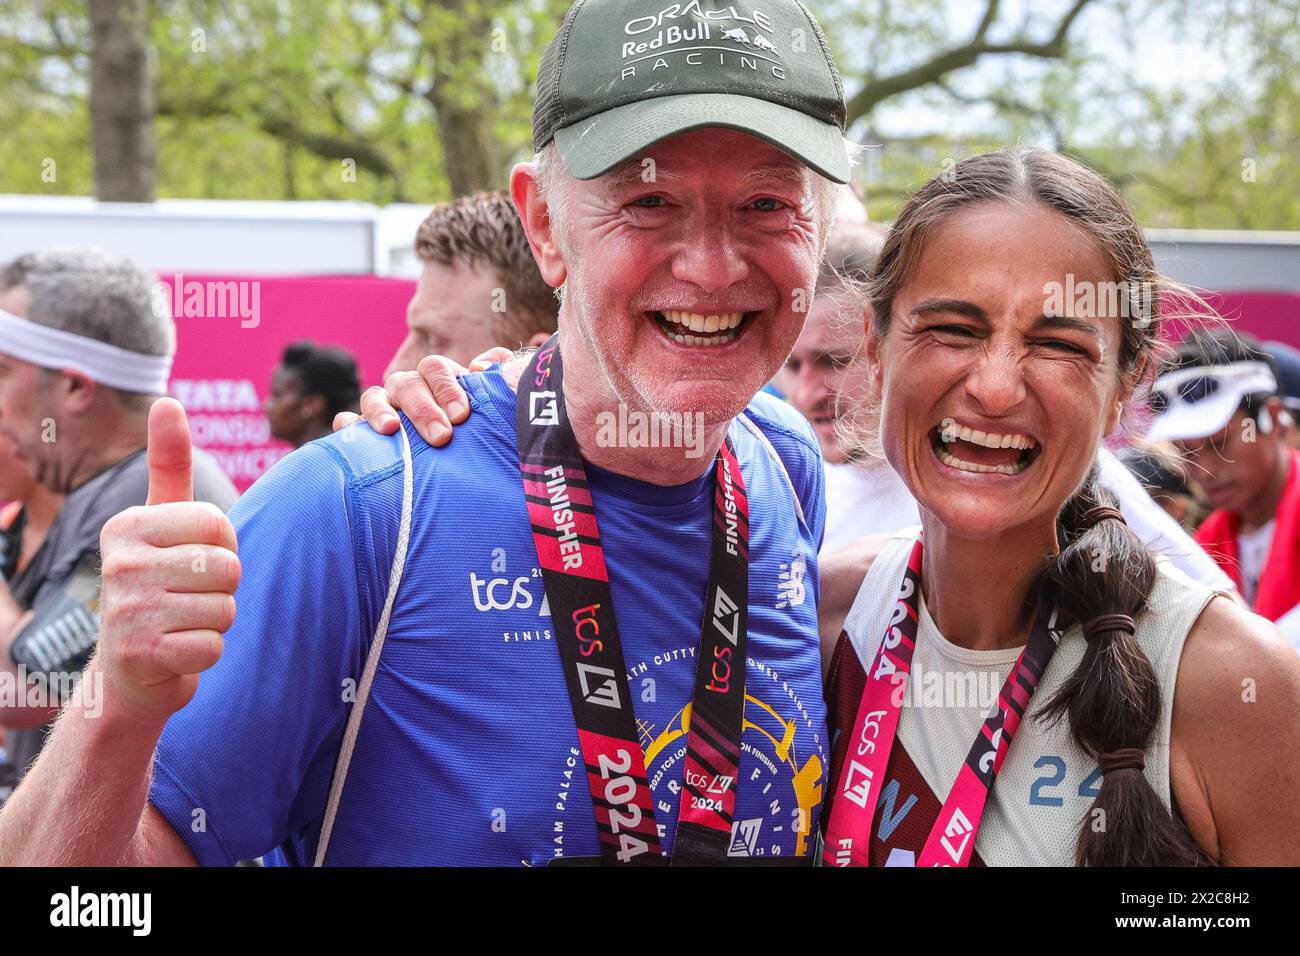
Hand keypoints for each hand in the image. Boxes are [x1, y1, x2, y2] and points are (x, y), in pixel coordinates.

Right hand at [96, 398, 240, 722]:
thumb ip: (169, 464)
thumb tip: (167, 401)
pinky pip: (213, 646)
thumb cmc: (159, 586)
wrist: (129, 672)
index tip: (193, 561)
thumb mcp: (161, 522)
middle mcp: (118, 564)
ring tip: (183, 623)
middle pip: (227, 567)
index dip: (224, 548)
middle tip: (189, 598)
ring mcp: (126, 612)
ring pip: (225, 608)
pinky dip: (207, 653)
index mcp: (127, 526)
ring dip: (216, 621)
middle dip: (224, 588)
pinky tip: (177, 651)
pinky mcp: (140, 656)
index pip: (219, 524)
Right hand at [332, 347, 512, 446]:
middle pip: (406, 383)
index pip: (435, 369)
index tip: (462, 415)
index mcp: (440, 383)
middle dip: (423, 407)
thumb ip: (499, 380)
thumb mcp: (496, 411)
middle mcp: (411, 392)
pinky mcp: (365, 436)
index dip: (447, 386)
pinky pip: (348, 424)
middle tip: (441, 435)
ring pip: (374, 397)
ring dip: (381, 410)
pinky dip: (347, 425)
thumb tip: (481, 365)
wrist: (468, 479)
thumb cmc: (482, 439)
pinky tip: (352, 433)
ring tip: (392, 429)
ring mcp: (385, 411)